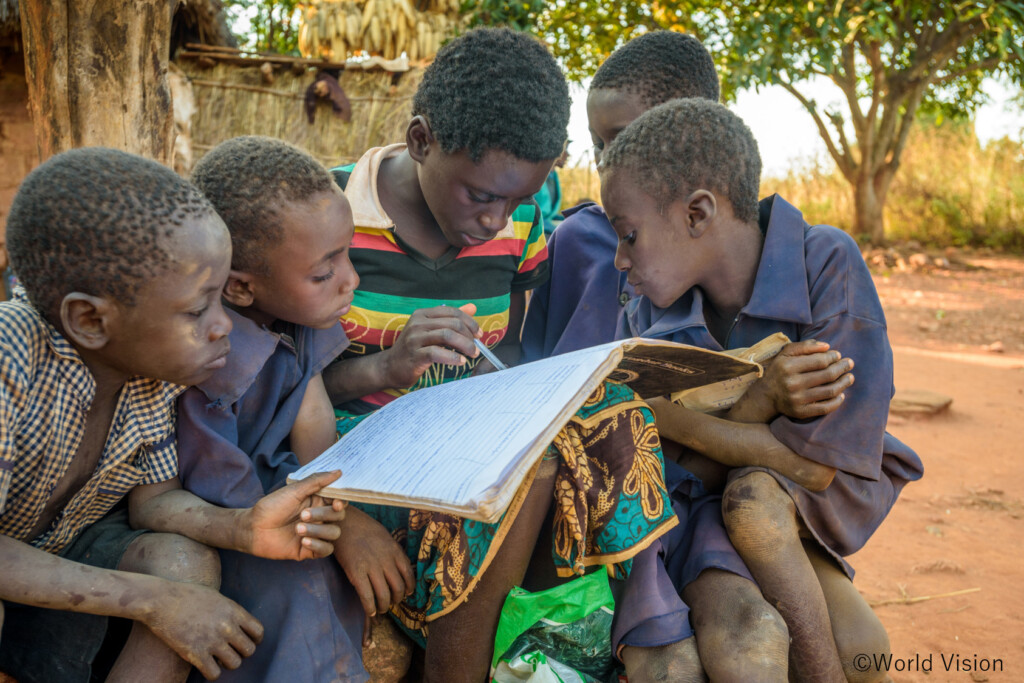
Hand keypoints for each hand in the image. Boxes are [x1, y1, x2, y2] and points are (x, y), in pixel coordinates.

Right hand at [144, 582, 263, 680]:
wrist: (160, 599)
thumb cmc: (185, 594)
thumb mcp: (215, 596)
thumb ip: (229, 610)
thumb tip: (238, 621)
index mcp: (233, 611)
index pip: (258, 632)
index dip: (254, 640)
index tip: (245, 642)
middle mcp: (227, 626)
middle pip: (249, 650)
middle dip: (240, 652)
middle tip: (229, 651)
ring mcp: (212, 641)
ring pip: (235, 664)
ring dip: (227, 664)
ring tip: (217, 659)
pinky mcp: (196, 653)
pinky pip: (214, 674)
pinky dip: (212, 673)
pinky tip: (205, 666)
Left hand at [246, 471, 346, 560]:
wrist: (253, 529)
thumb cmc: (271, 507)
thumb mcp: (293, 491)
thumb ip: (316, 481)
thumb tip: (338, 472)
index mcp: (317, 501)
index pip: (340, 500)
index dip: (342, 501)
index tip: (335, 502)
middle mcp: (319, 517)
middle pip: (338, 516)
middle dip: (323, 515)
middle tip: (303, 515)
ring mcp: (316, 533)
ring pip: (334, 533)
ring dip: (318, 531)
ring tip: (298, 529)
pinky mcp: (310, 549)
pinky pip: (327, 549)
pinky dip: (319, 545)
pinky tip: (304, 541)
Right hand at [334, 506, 413, 641]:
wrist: (343, 523)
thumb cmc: (363, 528)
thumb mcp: (385, 537)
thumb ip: (393, 552)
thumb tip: (398, 566)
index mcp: (395, 551)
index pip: (409, 574)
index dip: (409, 588)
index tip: (406, 593)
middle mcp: (386, 560)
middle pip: (398, 588)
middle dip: (397, 600)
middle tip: (392, 603)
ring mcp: (372, 567)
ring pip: (384, 595)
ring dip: (384, 606)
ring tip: (381, 609)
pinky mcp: (356, 573)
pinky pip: (367, 596)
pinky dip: (370, 608)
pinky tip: (370, 611)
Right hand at [379, 303, 480, 387]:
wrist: (390, 367)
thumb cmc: (414, 348)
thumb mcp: (431, 330)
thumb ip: (451, 319)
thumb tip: (473, 307)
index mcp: (423, 314)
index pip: (452, 312)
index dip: (469, 322)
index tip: (479, 334)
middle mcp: (418, 323)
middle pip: (452, 323)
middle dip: (469, 336)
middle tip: (477, 348)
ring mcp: (414, 338)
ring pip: (447, 336)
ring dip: (465, 346)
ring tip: (472, 354)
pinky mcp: (414, 354)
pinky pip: (437, 352)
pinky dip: (453, 357)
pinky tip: (460, 362)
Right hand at [739, 340, 853, 421]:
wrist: (766, 396)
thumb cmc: (780, 370)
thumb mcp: (786, 353)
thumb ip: (805, 346)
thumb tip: (827, 347)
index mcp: (788, 366)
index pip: (820, 360)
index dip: (833, 357)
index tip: (838, 355)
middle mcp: (792, 383)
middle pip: (828, 375)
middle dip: (842, 367)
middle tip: (849, 364)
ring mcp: (797, 399)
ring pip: (830, 391)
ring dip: (844, 383)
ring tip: (850, 377)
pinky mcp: (801, 412)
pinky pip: (825, 408)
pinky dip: (837, 401)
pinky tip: (841, 394)